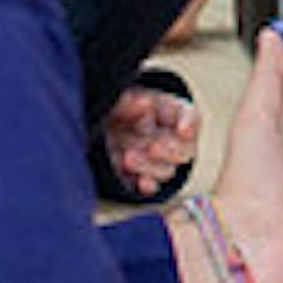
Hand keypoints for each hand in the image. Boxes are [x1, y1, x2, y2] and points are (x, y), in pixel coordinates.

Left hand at [97, 76, 201, 198]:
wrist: (93, 123)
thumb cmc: (113, 106)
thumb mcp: (119, 97)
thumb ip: (130, 101)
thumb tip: (145, 103)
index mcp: (168, 111)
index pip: (189, 115)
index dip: (189, 124)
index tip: (182, 131)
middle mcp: (166, 137)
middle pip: (185, 150)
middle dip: (171, 151)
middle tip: (153, 149)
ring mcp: (154, 159)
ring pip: (166, 170)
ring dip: (151, 167)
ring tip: (128, 159)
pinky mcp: (138, 176)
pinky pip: (151, 186)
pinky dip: (148, 185)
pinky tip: (142, 183)